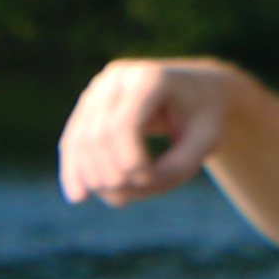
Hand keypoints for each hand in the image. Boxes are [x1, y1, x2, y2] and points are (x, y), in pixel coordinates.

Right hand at [58, 57, 234, 206]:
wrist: (196, 91)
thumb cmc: (203, 117)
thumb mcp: (206, 141)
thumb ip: (175, 167)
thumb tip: (127, 188)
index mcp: (150, 77)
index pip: (123, 124)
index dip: (128, 160)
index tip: (149, 183)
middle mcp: (116, 77)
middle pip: (98, 134)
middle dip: (109, 172)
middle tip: (128, 199)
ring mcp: (97, 89)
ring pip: (79, 140)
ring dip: (92, 177)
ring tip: (117, 201)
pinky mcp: (86, 106)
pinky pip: (72, 141)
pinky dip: (73, 170)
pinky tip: (79, 197)